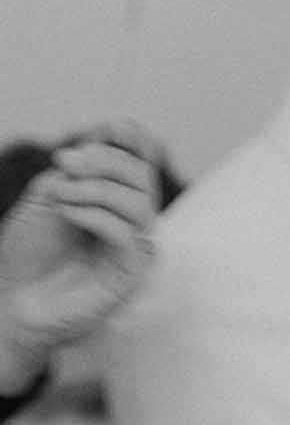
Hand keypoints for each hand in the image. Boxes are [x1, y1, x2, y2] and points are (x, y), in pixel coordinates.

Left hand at [0, 121, 159, 389]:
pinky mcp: (131, 274)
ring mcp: (134, 247)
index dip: (135, 138)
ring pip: (139, 202)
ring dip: (96, 188)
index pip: (141, 160)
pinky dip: (95, 215)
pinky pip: (128, 235)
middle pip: (141, 175)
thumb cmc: (28, 251)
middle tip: (62, 163)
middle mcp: (130, 219)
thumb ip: (77, 171)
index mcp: (114, 197)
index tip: (109, 127)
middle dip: (103, 161)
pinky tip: (67, 214)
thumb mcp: (48, 195)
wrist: (13, 298)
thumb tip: (103, 144)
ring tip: (58, 195)